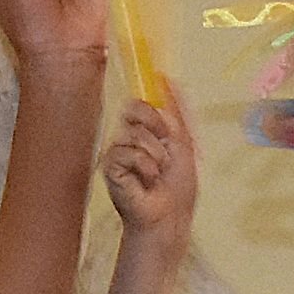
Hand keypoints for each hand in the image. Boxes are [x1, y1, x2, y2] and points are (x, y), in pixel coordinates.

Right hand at [101, 99, 195, 241]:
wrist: (170, 215)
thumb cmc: (177, 187)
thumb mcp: (183, 141)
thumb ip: (176, 109)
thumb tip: (168, 78)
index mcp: (143, 131)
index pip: (140, 104)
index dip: (155, 115)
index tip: (167, 133)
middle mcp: (126, 138)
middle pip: (136, 111)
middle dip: (159, 136)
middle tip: (164, 159)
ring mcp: (117, 152)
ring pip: (136, 134)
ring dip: (156, 157)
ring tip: (156, 175)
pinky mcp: (109, 167)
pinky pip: (128, 153)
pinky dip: (144, 168)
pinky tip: (145, 182)